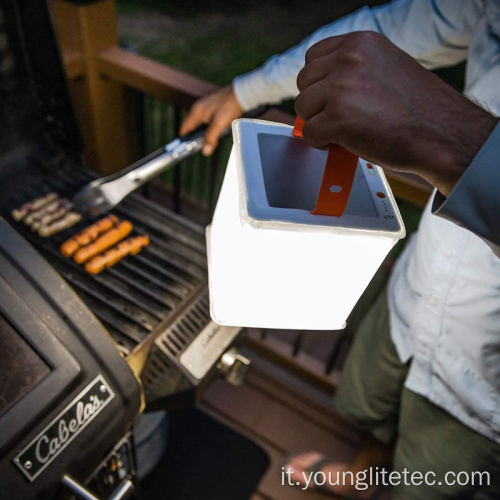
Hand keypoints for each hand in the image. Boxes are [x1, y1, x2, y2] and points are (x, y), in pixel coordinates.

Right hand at [180, 85, 242, 155]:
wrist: (241, 94)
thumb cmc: (229, 106)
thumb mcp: (219, 125)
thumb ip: (210, 138)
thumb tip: (205, 151)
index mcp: (196, 112)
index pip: (184, 128)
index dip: (184, 139)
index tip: (187, 148)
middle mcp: (198, 108)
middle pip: (191, 126)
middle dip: (194, 137)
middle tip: (199, 147)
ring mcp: (205, 106)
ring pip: (199, 123)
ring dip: (202, 132)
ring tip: (208, 141)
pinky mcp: (213, 106)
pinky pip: (206, 119)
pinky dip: (208, 127)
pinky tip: (215, 131)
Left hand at [295, 32, 497, 195]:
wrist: (442, 135)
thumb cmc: (418, 110)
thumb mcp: (385, 70)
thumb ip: (354, 71)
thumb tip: (322, 88)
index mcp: (361, 43)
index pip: (313, 57)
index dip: (317, 82)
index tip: (328, 98)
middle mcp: (349, 59)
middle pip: (304, 82)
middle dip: (316, 104)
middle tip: (337, 119)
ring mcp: (342, 87)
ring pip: (303, 108)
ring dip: (318, 123)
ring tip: (343, 132)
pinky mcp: (338, 117)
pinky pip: (308, 133)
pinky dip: (320, 143)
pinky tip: (342, 144)